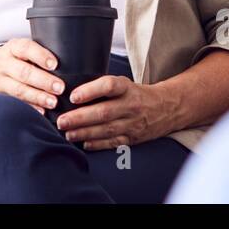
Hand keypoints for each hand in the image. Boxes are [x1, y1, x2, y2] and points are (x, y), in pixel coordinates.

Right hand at [0, 37, 64, 113]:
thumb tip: (69, 60)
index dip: (40, 55)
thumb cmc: (6, 61)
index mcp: (11, 48)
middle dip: (43, 80)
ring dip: (37, 97)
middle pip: (23, 72)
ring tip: (53, 102)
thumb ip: (35, 55)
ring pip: (18, 90)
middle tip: (60, 87)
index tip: (54, 64)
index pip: (25, 48)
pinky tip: (41, 113)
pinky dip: (28, 108)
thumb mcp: (16, 51)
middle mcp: (3, 63)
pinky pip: (14, 103)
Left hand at [54, 75, 178, 149]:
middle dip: (80, 118)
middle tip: (61, 121)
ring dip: (85, 133)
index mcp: (127, 87)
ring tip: (68, 134)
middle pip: (104, 112)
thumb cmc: (136, 94)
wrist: (167, 108)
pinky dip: (98, 144)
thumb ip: (102, 88)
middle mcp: (131, 105)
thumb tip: (72, 93)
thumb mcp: (124, 84)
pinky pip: (114, 143)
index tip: (73, 96)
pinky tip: (84, 144)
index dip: (90, 90)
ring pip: (106, 129)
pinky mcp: (134, 138)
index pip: (108, 86)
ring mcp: (133, 123)